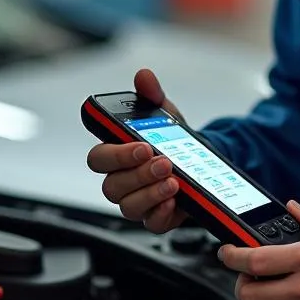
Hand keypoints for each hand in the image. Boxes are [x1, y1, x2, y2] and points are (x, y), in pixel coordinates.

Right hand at [87, 68, 188, 233]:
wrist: (201, 161)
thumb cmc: (172, 139)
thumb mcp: (164, 114)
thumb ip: (151, 95)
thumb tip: (144, 76)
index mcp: (115, 154)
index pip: (98, 159)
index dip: (117, 155)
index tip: (142, 146)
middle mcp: (120, 180)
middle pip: (112, 186)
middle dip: (139, 174)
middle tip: (164, 162)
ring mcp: (136, 201)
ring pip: (129, 207)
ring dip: (151, 193)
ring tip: (174, 181)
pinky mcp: (155, 217)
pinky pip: (151, 223)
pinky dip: (162, 213)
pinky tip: (174, 201)